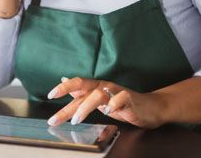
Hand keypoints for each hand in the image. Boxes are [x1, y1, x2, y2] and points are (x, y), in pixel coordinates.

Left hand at [46, 77, 168, 128]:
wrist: (150, 108)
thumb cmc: (122, 104)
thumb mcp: (98, 99)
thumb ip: (81, 93)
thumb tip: (64, 80)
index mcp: (95, 87)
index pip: (76, 84)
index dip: (63, 88)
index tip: (50, 95)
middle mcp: (104, 86)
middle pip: (82, 89)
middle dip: (67, 105)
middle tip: (56, 118)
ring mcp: (116, 91)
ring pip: (97, 95)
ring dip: (85, 108)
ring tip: (76, 120)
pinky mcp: (129, 99)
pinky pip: (120, 99)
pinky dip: (112, 105)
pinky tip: (106, 112)